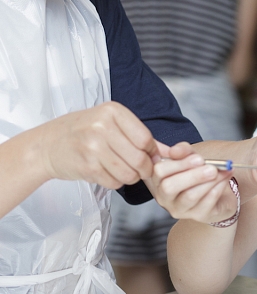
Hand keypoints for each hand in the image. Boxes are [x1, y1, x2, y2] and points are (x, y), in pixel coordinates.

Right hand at [36, 101, 159, 188]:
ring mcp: (92, 146)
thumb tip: (172, 152)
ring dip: (130, 178)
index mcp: (112, 111)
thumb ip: (142, 137)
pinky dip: (115, 182)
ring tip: (121, 170)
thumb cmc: (83, 132)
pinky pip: (114, 182)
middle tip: (138, 170)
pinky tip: (106, 173)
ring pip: (129, 174)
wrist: (46, 144)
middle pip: (140, 159)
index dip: (151, 152)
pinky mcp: (86, 166)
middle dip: (144, 169)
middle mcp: (102, 126)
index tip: (147, 156)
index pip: (146, 139)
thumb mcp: (111, 124)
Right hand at [149, 142, 235, 223]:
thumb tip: (176, 150)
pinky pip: (207, 202)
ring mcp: (181, 209)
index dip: (178, 163)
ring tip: (222, 171)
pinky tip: (225, 179)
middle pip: (169, 187)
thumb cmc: (200, 175)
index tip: (198, 158)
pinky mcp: (199, 215)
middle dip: (192, 175)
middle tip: (211, 167)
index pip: (159, 171)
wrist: (219, 195)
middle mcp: (165, 197)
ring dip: (208, 181)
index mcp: (159, 179)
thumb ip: (183, 152)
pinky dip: (218, 187)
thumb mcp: (191, 158)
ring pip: (190, 196)